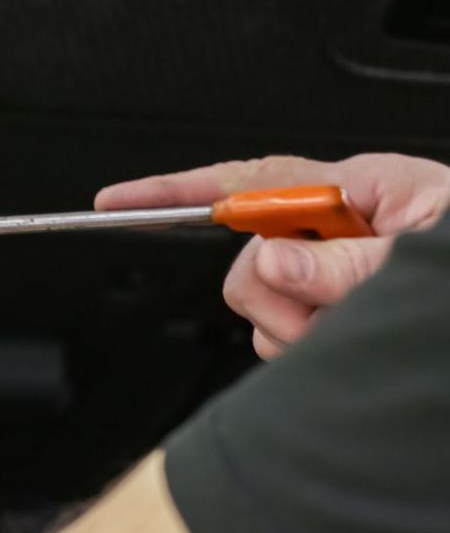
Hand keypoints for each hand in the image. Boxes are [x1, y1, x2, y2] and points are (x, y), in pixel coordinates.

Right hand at [95, 154, 449, 358]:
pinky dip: (312, 351)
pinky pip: (285, 341)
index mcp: (365, 188)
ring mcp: (336, 276)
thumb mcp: (431, 260)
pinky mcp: (336, 316)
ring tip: (367, 329)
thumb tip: (273, 262)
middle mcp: (342, 227)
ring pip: (265, 310)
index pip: (248, 180)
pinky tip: (356, 343)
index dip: (173, 190)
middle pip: (249, 261)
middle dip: (284, 302)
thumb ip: (351, 263)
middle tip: (337, 316)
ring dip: (308, 333)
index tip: (113, 200)